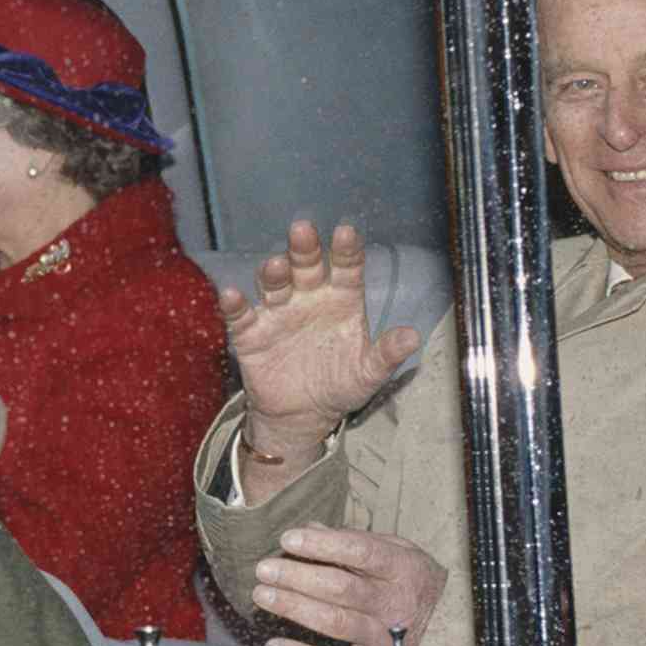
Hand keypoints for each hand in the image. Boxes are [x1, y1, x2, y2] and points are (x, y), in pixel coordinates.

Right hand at [218, 221, 421, 463]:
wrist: (303, 415)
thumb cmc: (340, 385)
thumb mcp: (368, 373)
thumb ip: (386, 354)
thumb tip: (413, 336)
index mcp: (341, 299)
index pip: (346, 268)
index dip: (346, 250)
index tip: (345, 233)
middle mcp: (309, 298)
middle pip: (306, 266)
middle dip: (304, 249)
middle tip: (302, 230)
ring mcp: (279, 313)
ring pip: (275, 285)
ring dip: (274, 274)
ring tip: (277, 267)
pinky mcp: (251, 333)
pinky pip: (241, 316)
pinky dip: (235, 305)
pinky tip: (231, 295)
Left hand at [250, 525, 444, 645]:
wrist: (440, 615)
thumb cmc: (403, 575)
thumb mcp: (391, 547)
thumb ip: (351, 538)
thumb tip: (308, 527)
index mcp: (401, 568)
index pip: (360, 551)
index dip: (321, 545)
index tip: (288, 538)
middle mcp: (396, 604)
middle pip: (342, 589)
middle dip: (298, 577)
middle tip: (265, 569)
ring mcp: (386, 637)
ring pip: (336, 623)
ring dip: (295, 609)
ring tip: (264, 595)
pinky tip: (274, 644)